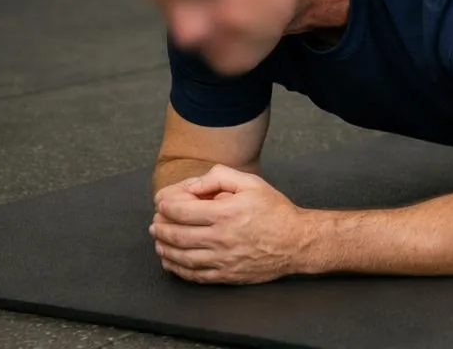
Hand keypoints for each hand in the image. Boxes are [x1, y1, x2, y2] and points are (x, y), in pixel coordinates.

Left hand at [149, 166, 305, 284]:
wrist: (296, 242)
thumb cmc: (275, 211)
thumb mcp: (251, 183)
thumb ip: (220, 176)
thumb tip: (194, 185)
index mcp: (225, 213)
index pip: (181, 210)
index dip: (166, 205)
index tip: (162, 202)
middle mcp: (220, 238)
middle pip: (176, 234)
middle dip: (160, 226)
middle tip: (156, 221)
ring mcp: (221, 259)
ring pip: (180, 256)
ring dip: (163, 247)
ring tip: (159, 239)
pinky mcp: (225, 275)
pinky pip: (192, 274)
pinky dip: (176, 268)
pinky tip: (170, 259)